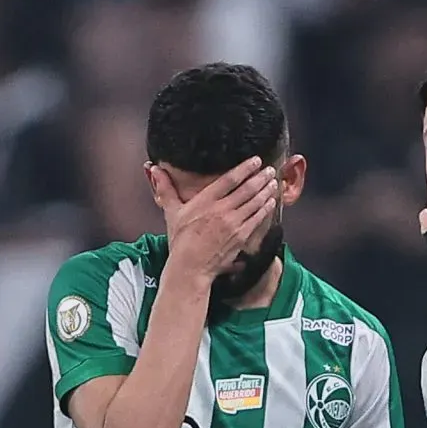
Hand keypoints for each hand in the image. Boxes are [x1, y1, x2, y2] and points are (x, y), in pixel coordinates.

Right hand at [151, 156, 279, 282]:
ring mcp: (233, 224)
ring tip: (273, 182)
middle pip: (247, 189)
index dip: (245, 168)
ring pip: (254, 202)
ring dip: (266, 191)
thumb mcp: (171, 212)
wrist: (190, 267)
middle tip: (269, 170)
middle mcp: (221, 210)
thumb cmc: (180, 240)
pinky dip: (265, 208)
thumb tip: (153, 169)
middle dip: (261, 178)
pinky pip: (257, 218)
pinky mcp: (241, 237)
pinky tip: (271, 201)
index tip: (255, 160)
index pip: (230, 179)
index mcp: (205, 201)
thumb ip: (165, 188)